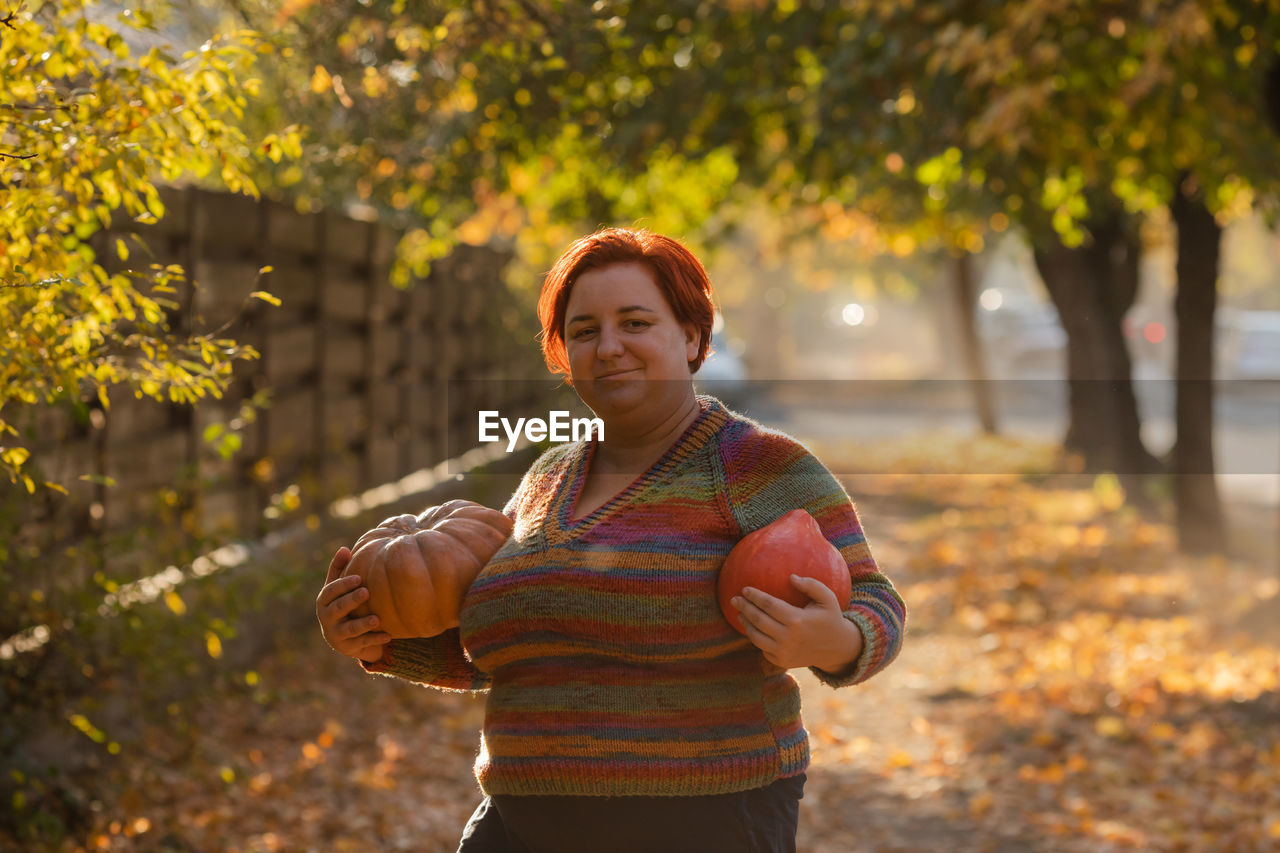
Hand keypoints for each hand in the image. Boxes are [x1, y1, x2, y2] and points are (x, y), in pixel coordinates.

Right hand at [316, 546, 390, 662]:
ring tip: (377, 619)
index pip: (330, 591)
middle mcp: (326, 618)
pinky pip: (362, 643)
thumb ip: (339, 569)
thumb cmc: (343, 604)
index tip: (358, 578)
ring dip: (363, 624)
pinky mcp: (348, 647)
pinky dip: (375, 639)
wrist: (344, 637)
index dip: (343, 584)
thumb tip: (344, 548)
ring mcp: (336, 634)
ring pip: (349, 629)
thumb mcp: (338, 588)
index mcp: (324, 601)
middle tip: (367, 591)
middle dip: (351, 600)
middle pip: (338, 608)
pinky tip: (388, 635)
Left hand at [731, 575, 863, 672]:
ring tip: (740, 613)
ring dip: (745, 624)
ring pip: (756, 637)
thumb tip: (791, 577)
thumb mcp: (827, 598)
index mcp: (797, 620)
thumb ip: (811, 585)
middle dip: (744, 608)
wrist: (838, 648)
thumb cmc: (830, 618)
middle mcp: (788, 638)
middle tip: (735, 599)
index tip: (745, 589)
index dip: (755, 596)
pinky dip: (756, 638)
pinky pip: (763, 649)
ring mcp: (784, 652)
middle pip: (759, 620)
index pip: (769, 605)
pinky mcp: (782, 662)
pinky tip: (752, 628)